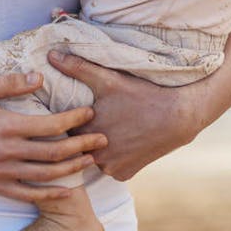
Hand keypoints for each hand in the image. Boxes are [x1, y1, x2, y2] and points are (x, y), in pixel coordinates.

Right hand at [0, 72, 108, 202]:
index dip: (74, 119)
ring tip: (93, 159)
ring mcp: (2, 173)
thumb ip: (9, 83)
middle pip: (55, 152)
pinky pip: (29, 195)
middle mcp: (7, 152)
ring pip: (47, 175)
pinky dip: (51, 194)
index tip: (90, 111)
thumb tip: (39, 77)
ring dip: (73, 168)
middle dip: (83, 144)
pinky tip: (69, 189)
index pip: (50, 125)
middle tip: (104, 138)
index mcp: (5, 126)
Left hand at [46, 51, 201, 180]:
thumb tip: (51, 55)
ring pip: (94, 155)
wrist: (178, 116)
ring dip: (97, 144)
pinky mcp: (124, 175)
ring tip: (110, 126)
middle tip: (100, 114)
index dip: (71, 116)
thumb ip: (78, 68)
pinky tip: (121, 140)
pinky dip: (113, 156)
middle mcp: (95, 157)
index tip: (79, 107)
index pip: (65, 127)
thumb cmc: (142, 94)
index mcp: (84, 134)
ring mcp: (110, 169)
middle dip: (84, 130)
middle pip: (79, 143)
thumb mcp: (108, 79)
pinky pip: (110, 166)